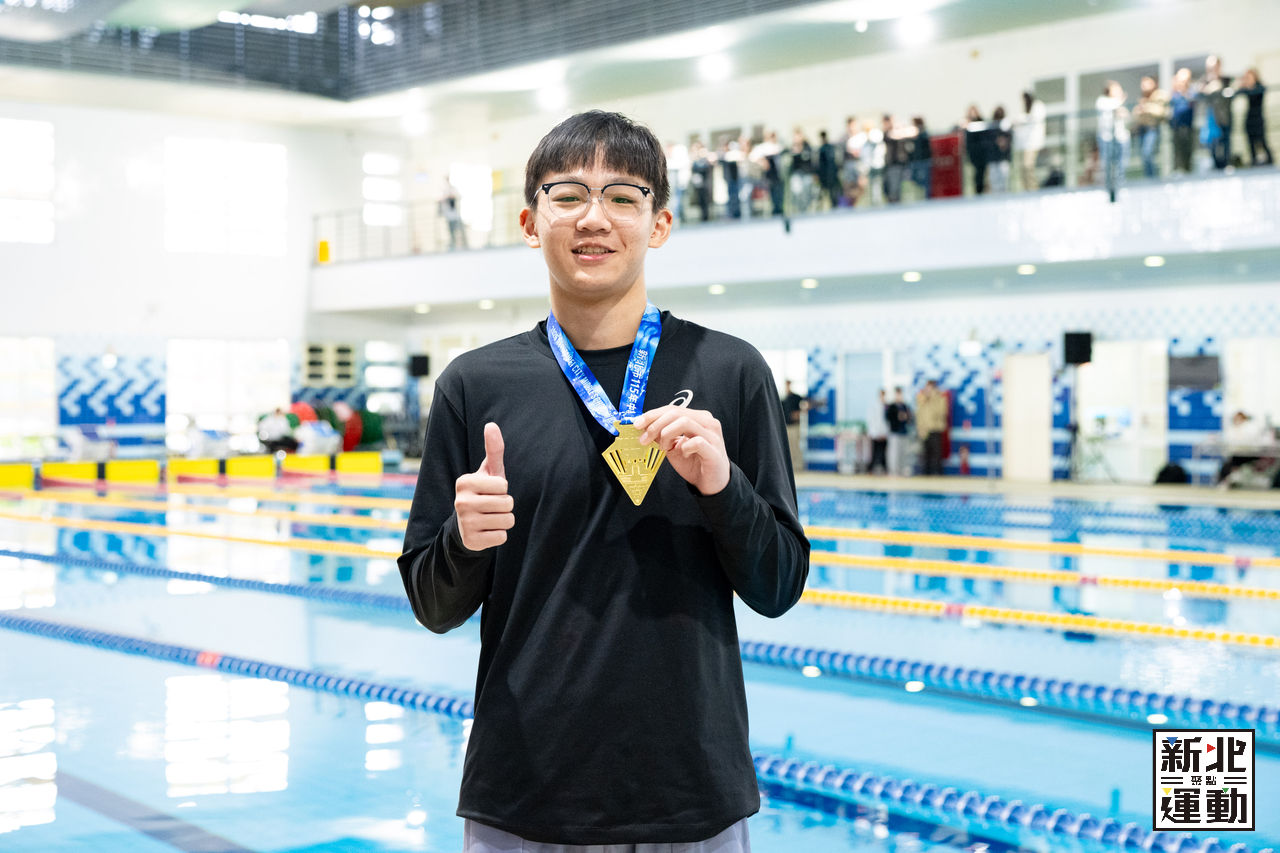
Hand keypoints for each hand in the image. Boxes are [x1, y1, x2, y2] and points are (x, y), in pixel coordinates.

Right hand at [453, 422, 513, 550]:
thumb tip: (491, 424)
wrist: (468, 524)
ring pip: (507, 520)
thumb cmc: (484, 492)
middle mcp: (461, 502)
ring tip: (491, 517)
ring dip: (505, 520)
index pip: (503, 485)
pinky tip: (488, 530)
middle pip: (507, 503)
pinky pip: (502, 537)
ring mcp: (465, 523)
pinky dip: (499, 535)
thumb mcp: (488, 472)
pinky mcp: (471, 541)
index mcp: (464, 482)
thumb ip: (493, 450)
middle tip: (492, 506)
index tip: (491, 491)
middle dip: (506, 505)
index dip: (503, 489)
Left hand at [632, 406, 729, 495]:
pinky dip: (684, 447)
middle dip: (655, 425)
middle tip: (644, 439)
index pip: (672, 409)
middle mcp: (707, 422)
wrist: (712, 483)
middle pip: (676, 413)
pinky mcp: (714, 450)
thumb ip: (661, 435)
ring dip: (667, 434)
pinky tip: (683, 453)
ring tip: (663, 447)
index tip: (637, 424)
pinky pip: (696, 442)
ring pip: (685, 422)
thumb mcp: (673, 447)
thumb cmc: (694, 462)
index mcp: (697, 418)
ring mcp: (712, 435)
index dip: (652, 415)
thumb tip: (643, 428)